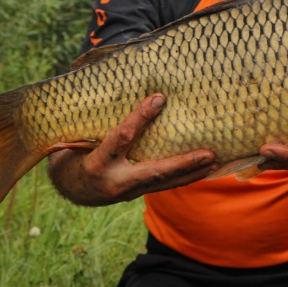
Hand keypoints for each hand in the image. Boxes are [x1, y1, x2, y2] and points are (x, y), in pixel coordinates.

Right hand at [47, 94, 217, 205]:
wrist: (71, 188)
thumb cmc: (76, 154)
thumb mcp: (80, 138)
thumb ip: (102, 120)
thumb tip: (132, 92)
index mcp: (96, 163)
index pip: (121, 138)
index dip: (139, 118)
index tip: (158, 98)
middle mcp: (114, 182)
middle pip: (154, 172)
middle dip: (184, 163)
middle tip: (209, 153)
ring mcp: (128, 192)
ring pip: (165, 183)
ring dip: (192, 172)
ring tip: (217, 161)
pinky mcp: (138, 194)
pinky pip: (165, 185)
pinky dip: (185, 176)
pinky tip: (205, 168)